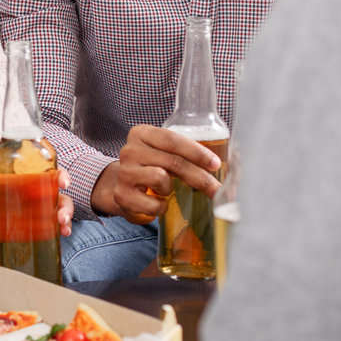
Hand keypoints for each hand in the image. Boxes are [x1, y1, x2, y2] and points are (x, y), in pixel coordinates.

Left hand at [0, 168, 73, 237]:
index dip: (62, 176)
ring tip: (64, 230)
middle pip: (59, 195)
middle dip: (66, 205)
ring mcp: (38, 208)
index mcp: (29, 176)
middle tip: (62, 216)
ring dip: (66, 219)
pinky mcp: (34, 223)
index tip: (64, 183)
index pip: (52, 172)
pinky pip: (52, 227)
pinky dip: (59, 232)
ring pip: (59, 211)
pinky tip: (62, 237)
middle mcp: (38, 191)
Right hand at [106, 125, 222, 223]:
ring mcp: (124, 173)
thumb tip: (221, 167)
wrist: (120, 185)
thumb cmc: (149, 167)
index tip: (215, 164)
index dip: (197, 152)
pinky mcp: (122, 195)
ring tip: (166, 190)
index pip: (172, 139)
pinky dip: (162, 207)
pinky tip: (158, 203)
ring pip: (161, 179)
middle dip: (200, 177)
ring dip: (172, 189)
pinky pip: (154, 204)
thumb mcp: (161, 152)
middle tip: (217, 189)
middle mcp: (130, 150)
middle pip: (173, 161)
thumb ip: (182, 153)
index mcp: (141, 134)